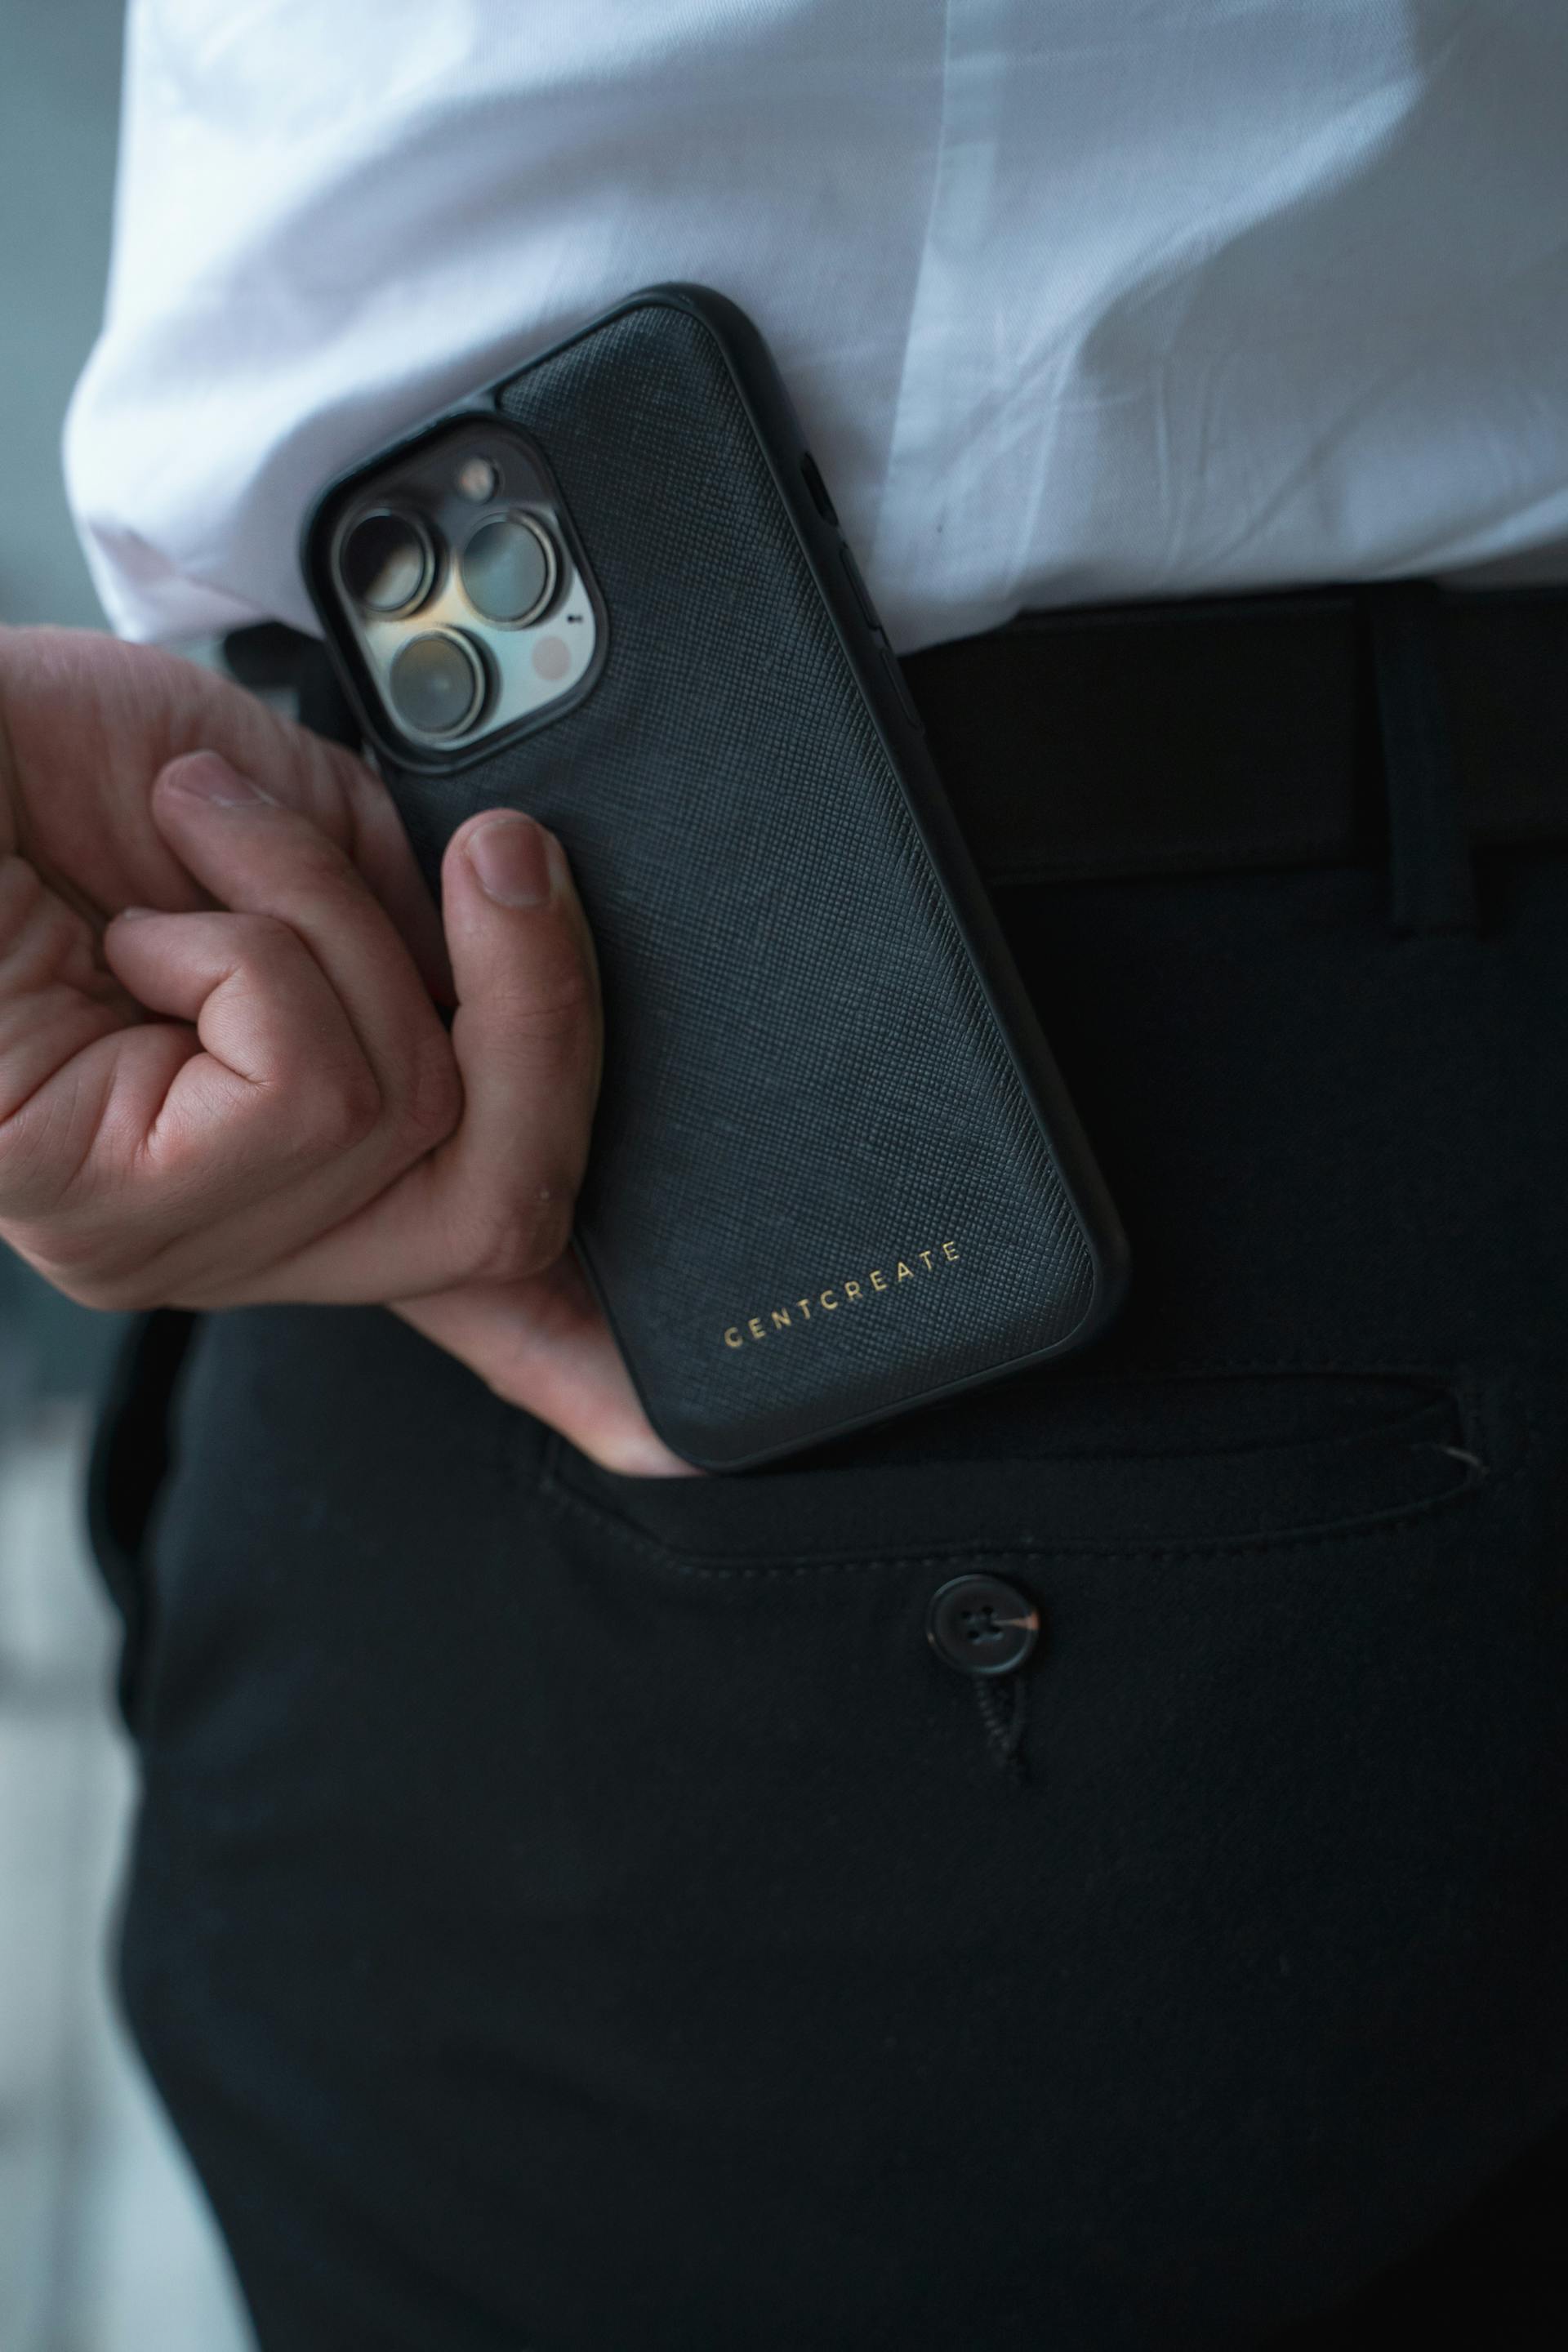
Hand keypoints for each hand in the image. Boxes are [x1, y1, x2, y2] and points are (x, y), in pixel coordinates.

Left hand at [0, 626, 688, 1473]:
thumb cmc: (49, 768)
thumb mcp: (304, 829)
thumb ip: (423, 926)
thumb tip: (522, 962)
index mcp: (283, 1152)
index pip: (470, 1294)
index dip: (582, 1360)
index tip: (672, 1436)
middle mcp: (238, 1230)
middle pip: (506, 1211)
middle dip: (544, 1010)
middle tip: (504, 862)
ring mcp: (177, 1242)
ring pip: (416, 1116)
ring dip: (326, 913)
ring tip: (203, 835)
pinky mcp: (116, 1214)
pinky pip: (318, 1093)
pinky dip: (259, 940)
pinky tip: (143, 920)